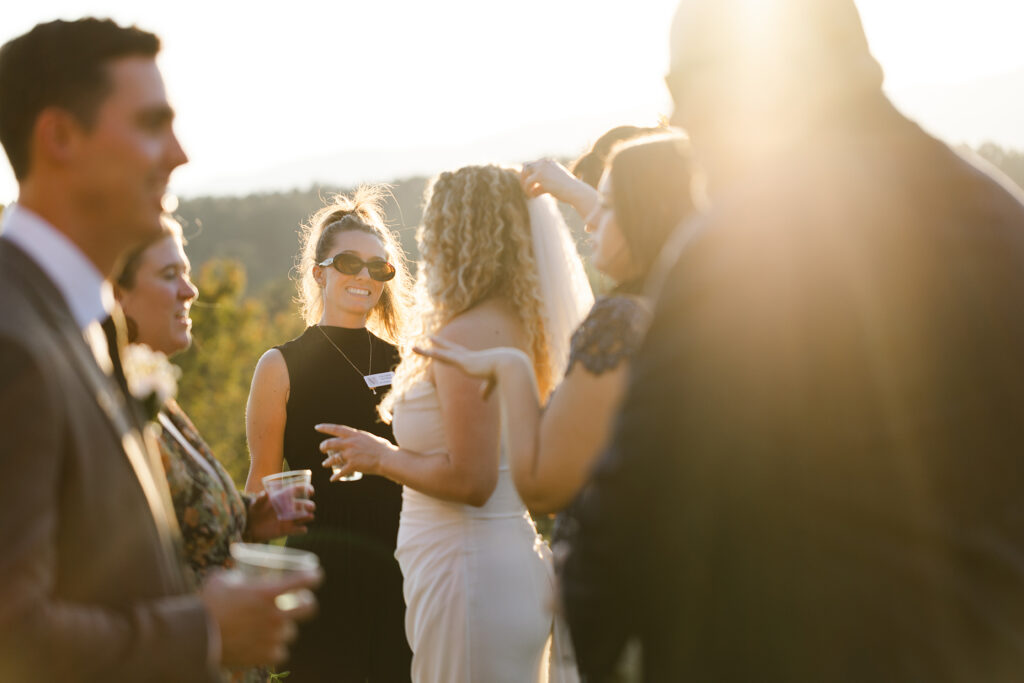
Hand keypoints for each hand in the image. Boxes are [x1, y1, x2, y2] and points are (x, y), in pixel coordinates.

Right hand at [201, 567, 321, 666]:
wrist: (196, 638)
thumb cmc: (206, 605)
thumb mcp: (221, 580)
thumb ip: (236, 576)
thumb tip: (239, 576)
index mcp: (268, 592)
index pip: (304, 581)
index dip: (314, 577)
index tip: (315, 576)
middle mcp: (275, 614)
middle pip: (309, 608)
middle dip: (308, 603)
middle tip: (300, 603)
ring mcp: (272, 636)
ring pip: (290, 632)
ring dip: (283, 628)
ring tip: (270, 627)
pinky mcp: (266, 656)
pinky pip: (280, 652)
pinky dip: (274, 648)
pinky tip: (266, 644)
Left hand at [244, 486, 314, 541]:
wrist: (249, 527)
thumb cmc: (253, 511)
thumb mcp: (255, 504)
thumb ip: (260, 499)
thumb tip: (265, 493)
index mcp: (283, 497)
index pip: (297, 490)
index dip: (306, 489)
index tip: (310, 491)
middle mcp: (288, 507)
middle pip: (303, 504)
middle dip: (309, 505)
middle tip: (310, 507)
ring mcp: (288, 519)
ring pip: (303, 517)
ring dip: (307, 516)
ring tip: (309, 516)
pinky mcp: (287, 530)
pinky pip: (297, 530)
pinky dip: (301, 530)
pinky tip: (302, 529)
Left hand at [316, 424, 395, 480]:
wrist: (387, 458)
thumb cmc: (382, 448)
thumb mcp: (369, 438)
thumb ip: (359, 438)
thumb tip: (355, 439)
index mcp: (354, 435)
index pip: (336, 429)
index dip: (325, 428)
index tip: (317, 427)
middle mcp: (350, 443)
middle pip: (330, 444)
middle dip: (323, 446)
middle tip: (322, 449)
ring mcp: (350, 455)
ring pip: (332, 459)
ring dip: (327, 462)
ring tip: (325, 464)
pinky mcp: (352, 465)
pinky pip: (340, 472)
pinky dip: (335, 477)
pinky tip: (333, 479)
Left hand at [414, 336, 530, 398]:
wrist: (508, 366)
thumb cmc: (502, 374)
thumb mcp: (491, 383)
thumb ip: (485, 390)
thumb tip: (483, 399)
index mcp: (473, 360)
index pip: (459, 354)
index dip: (450, 350)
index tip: (446, 346)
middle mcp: (466, 356)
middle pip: (447, 349)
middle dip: (438, 343)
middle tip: (429, 337)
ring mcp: (462, 358)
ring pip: (440, 353)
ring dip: (425, 351)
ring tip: (412, 347)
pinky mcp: (461, 361)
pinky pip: (443, 355)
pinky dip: (433, 352)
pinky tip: (424, 348)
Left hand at [521, 159, 576, 198]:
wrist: (575, 190)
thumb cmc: (568, 190)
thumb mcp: (555, 185)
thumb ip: (544, 185)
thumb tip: (534, 191)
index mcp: (549, 162)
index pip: (533, 165)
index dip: (529, 175)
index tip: (531, 185)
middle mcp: (544, 162)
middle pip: (526, 166)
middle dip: (524, 177)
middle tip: (526, 188)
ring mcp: (541, 168)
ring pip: (524, 173)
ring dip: (524, 184)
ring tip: (529, 193)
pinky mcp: (539, 176)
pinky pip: (527, 183)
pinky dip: (528, 190)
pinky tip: (533, 196)